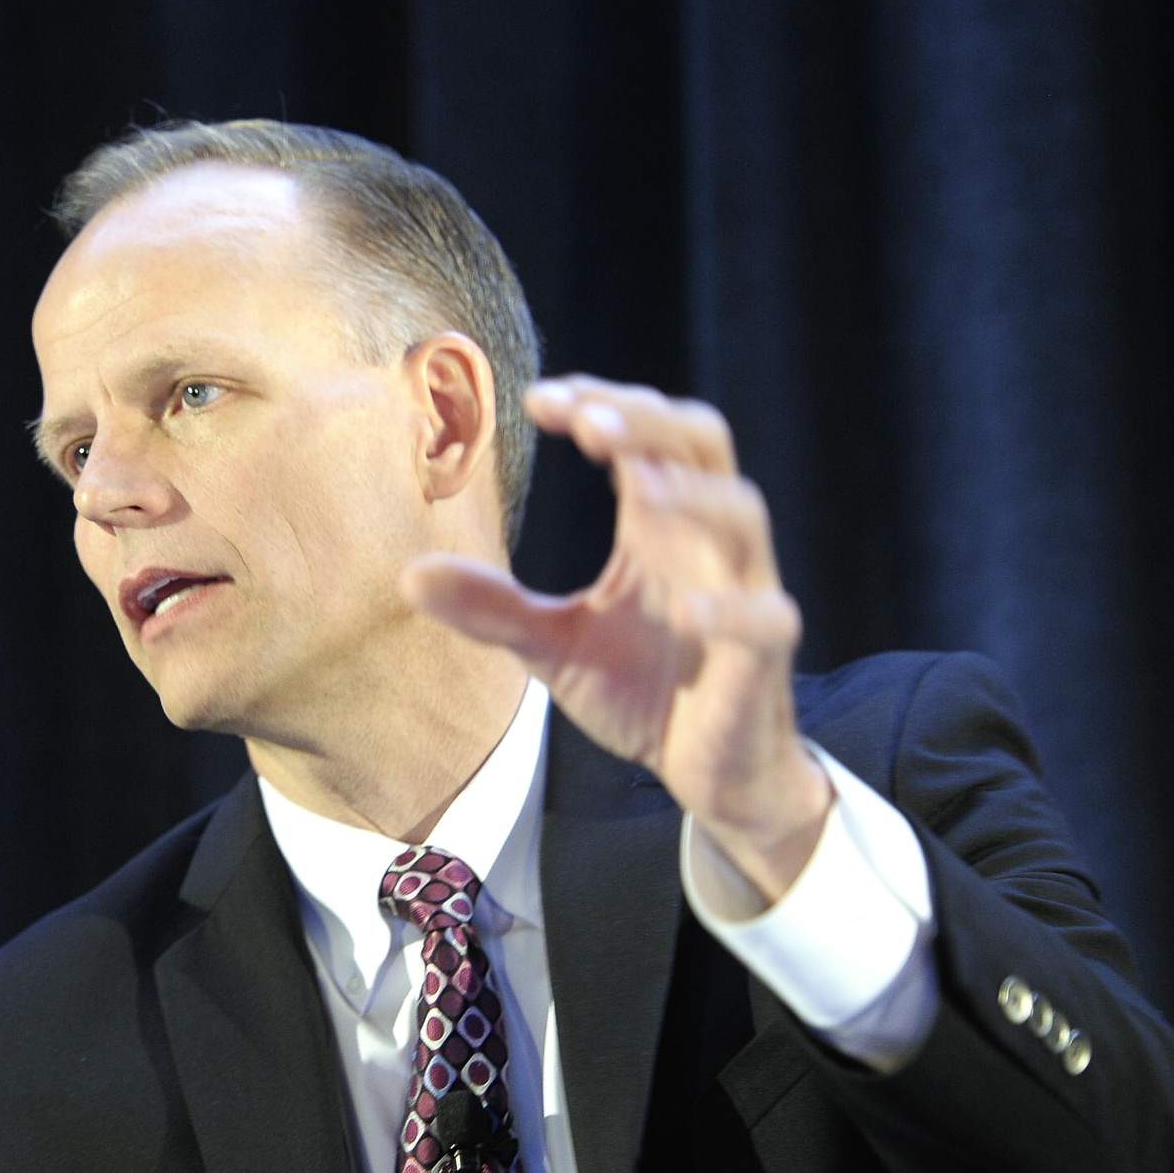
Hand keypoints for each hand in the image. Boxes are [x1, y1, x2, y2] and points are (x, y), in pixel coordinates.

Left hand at [402, 375, 832, 898]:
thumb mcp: (555, 645)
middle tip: (586, 421)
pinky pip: (765, 620)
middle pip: (702, 445)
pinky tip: (689, 609)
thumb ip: (493, 608)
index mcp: (659, 524)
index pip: (645, 435)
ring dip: (693, 494)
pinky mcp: (762, 658)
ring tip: (639, 484)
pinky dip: (732, 609)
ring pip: (741, 515)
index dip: (601, 405)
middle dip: (649, 423)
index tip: (538, 400)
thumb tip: (408, 576)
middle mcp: (706, 542)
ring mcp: (742, 593)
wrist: (711, 772)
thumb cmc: (644, 690)